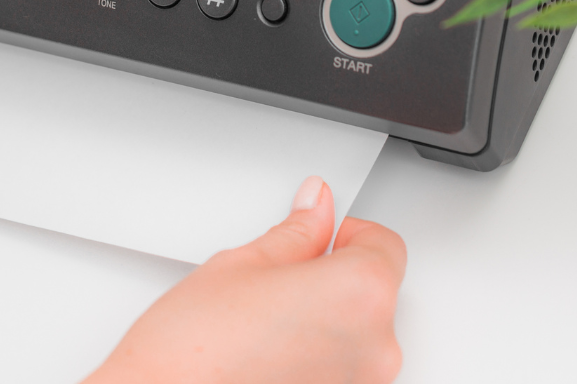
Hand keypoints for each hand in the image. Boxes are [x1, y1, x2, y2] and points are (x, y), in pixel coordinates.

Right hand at [86, 177, 406, 383]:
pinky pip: (342, 374)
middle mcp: (376, 348)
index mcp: (361, 293)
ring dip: (327, 325)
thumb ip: (297, 233)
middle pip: (375, 293)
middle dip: (334, 280)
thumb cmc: (192, 354)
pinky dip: (318, 362)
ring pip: (358, 337)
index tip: (323, 235)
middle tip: (279, 283)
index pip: (384, 245)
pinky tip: (271, 359)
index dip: (348, 233)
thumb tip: (316, 208)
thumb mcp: (243, 264)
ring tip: (267, 327)